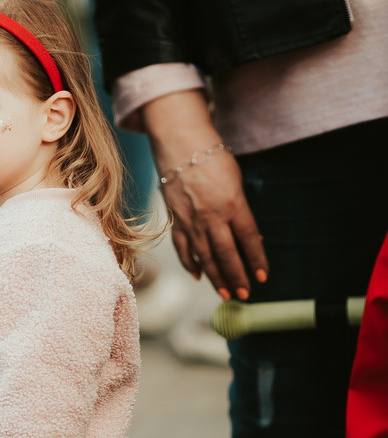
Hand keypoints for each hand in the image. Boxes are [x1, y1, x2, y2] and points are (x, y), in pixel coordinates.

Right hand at [142, 90, 268, 299]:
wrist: (179, 143)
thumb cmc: (211, 156)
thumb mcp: (235, 180)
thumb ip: (240, 209)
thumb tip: (247, 236)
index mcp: (232, 203)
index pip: (249, 239)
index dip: (257, 260)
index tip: (263, 277)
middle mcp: (212, 216)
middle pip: (227, 254)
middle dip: (237, 277)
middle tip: (244, 294)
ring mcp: (191, 220)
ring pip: (205, 257)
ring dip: (216, 277)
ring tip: (225, 293)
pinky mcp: (175, 220)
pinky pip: (183, 248)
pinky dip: (191, 263)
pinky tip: (199, 275)